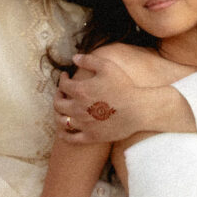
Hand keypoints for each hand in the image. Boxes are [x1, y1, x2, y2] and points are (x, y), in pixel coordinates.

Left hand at [53, 46, 188, 144]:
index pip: (63, 85)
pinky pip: (70, 138)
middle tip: (61, 92)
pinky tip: (64, 130)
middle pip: (58, 104)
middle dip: (58, 96)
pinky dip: (63, 134)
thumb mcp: (107, 66)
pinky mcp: (90, 137)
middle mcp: (78, 108)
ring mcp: (83, 124)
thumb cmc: (124, 86)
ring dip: (59, 114)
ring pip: (62, 121)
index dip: (62, 79)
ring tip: (63, 110)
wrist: (138, 110)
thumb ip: (89, 60)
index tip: (65, 76)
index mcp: (80, 90)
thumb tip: (74, 57)